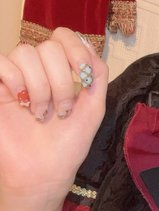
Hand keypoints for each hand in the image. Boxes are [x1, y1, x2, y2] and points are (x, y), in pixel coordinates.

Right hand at [0, 28, 107, 203]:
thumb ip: (97, 74)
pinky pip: (1, 62)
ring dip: (41, 86)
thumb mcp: (93, 108)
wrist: (43, 173)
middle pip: (48, 47)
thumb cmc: (67, 146)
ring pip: (26, 53)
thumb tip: (89, 45)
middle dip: (61, 81)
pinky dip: (15, 80)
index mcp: (60, 71)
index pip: (64, 37)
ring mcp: (14, 77)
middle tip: (61, 110)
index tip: (83, 76)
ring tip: (41, 113)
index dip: (75, 49)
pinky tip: (22, 103)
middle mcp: (36, 70)